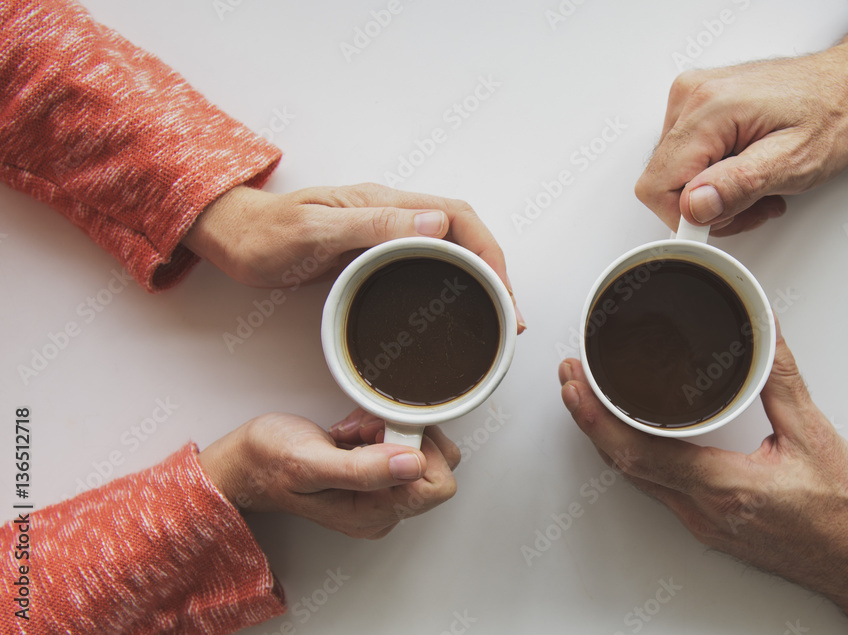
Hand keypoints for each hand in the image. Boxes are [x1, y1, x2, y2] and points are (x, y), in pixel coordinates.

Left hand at [184, 182, 524, 330]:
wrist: (235, 239)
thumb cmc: (266, 234)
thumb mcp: (316, 229)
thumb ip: (373, 224)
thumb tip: (435, 222)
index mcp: (386, 203)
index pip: (458, 217)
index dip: (488, 252)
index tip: (502, 290)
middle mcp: (391, 215)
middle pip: (463, 234)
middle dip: (494, 270)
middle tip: (509, 314)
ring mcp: (384, 235)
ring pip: (449, 250)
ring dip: (477, 279)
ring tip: (494, 315)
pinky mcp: (373, 255)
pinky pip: (425, 265)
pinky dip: (450, 285)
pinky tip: (451, 307)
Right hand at [197, 409, 459, 538]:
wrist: (245, 463)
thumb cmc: (268, 463)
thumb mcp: (310, 463)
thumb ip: (364, 469)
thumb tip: (414, 463)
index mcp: (374, 514)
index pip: (438, 483)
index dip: (417, 449)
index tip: (381, 435)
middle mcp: (384, 509)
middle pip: (436, 464)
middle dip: (403, 435)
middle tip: (364, 431)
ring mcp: (382, 493)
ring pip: (421, 449)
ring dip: (390, 428)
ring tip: (353, 432)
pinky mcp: (377, 475)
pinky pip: (403, 444)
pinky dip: (381, 428)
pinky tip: (353, 432)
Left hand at [558, 331, 847, 633]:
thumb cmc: (846, 514)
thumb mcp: (815, 434)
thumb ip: (782, 378)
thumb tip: (765, 329)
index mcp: (725, 487)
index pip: (639, 453)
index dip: (597, 418)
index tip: (574, 386)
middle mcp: (703, 511)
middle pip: (625, 465)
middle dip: (589, 420)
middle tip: (570, 380)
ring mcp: (702, 523)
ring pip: (637, 478)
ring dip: (607, 437)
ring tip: (589, 399)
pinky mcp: (709, 525)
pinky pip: (657, 487)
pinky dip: (634, 455)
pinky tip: (632, 433)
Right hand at [635, 17, 847, 236]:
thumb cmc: (832, 115)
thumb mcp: (794, 161)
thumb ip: (738, 186)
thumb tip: (694, 206)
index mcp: (709, 108)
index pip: (657, 186)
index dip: (686, 217)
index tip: (722, 219)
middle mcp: (691, 97)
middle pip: (663, 182)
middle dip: (705, 207)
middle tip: (751, 202)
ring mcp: (691, 98)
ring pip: (674, 174)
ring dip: (713, 193)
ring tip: (755, 185)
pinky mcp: (697, 105)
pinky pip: (685, 157)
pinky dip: (713, 174)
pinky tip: (744, 169)